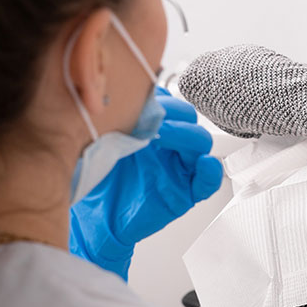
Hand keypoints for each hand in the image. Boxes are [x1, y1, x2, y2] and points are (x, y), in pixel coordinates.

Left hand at [69, 88, 222, 279]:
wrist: (95, 217)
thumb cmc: (98, 180)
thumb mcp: (103, 141)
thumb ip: (118, 118)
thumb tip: (123, 89)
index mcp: (153, 130)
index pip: (171, 104)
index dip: (163, 99)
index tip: (146, 98)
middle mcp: (169, 146)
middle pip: (189, 119)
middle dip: (175, 112)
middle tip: (154, 117)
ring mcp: (180, 168)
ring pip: (201, 144)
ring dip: (187, 134)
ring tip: (164, 135)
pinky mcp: (186, 193)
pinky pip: (207, 182)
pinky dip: (211, 172)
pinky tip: (205, 163)